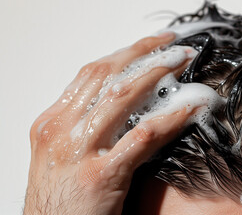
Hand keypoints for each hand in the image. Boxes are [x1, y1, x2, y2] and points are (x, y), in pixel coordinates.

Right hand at [24, 32, 194, 214]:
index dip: (126, 53)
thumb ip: (87, 124)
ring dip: (157, 73)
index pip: (92, 72)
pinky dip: (169, 118)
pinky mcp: (101, 174)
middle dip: (144, 53)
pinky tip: (189, 108)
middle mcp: (61, 129)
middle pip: (107, 74)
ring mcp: (79, 150)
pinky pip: (142, 136)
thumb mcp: (65, 152)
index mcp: (52, 121)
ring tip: (183, 61)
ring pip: (122, 95)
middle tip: (173, 45)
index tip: (151, 43)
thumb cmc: (59, 197)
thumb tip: (126, 100)